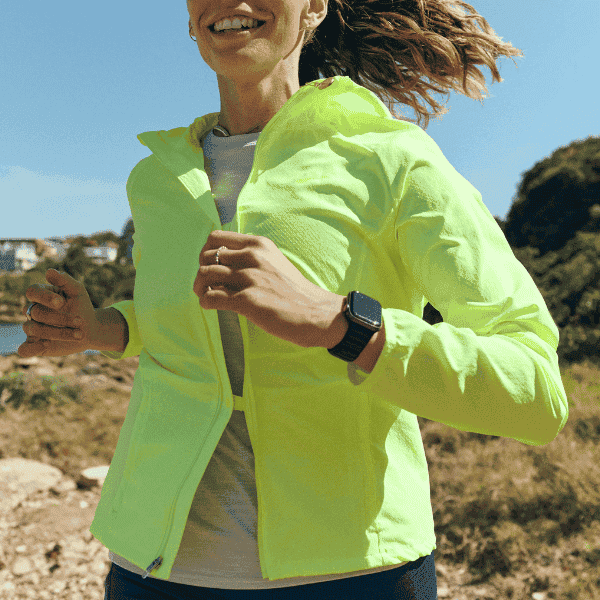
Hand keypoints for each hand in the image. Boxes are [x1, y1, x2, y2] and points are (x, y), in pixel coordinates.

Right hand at [18, 269, 99, 357]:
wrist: (90, 328)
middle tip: (81, 321)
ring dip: (58, 332)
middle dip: (60, 318)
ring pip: (34, 330)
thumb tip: (49, 271)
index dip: (44, 297)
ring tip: (80, 334)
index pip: (32, 292)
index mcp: (40, 295)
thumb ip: (65, 280)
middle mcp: (32, 312)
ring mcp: (33, 329)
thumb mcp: (77, 291)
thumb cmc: (81, 306)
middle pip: (36, 313)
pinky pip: (24, 349)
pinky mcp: (35, 345)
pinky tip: (47, 345)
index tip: (61, 302)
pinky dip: (31, 349)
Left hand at [193, 230, 344, 347]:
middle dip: (202, 272)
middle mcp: (253, 256)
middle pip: (206, 256)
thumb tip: (222, 262)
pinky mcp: (247, 300)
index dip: (206, 252)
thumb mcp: (274, 262)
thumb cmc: (294, 292)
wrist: (317, 314)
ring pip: (205, 275)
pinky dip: (206, 302)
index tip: (211, 265)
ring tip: (207, 296)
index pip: (216, 238)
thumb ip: (251, 258)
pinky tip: (212, 306)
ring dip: (200, 288)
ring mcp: (250, 278)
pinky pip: (211, 298)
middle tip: (206, 285)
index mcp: (259, 245)